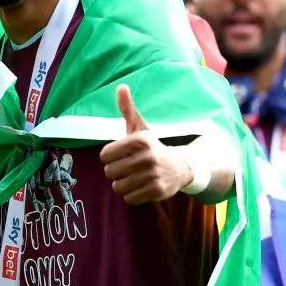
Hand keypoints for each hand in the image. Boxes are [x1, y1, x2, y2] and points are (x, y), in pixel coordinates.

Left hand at [99, 85, 191, 204]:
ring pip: (117, 187)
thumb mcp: (140, 127)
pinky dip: (131, 195)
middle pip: (109, 172)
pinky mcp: (157, 191)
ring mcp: (153, 175)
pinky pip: (128, 198)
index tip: (121, 155)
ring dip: (123, 184)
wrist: (180, 167)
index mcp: (139, 140)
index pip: (104, 155)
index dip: (109, 157)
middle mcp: (147, 157)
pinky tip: (141, 186)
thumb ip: (127, 109)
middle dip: (116, 171)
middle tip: (128, 168)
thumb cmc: (151, 147)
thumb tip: (120, 86)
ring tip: (134, 177)